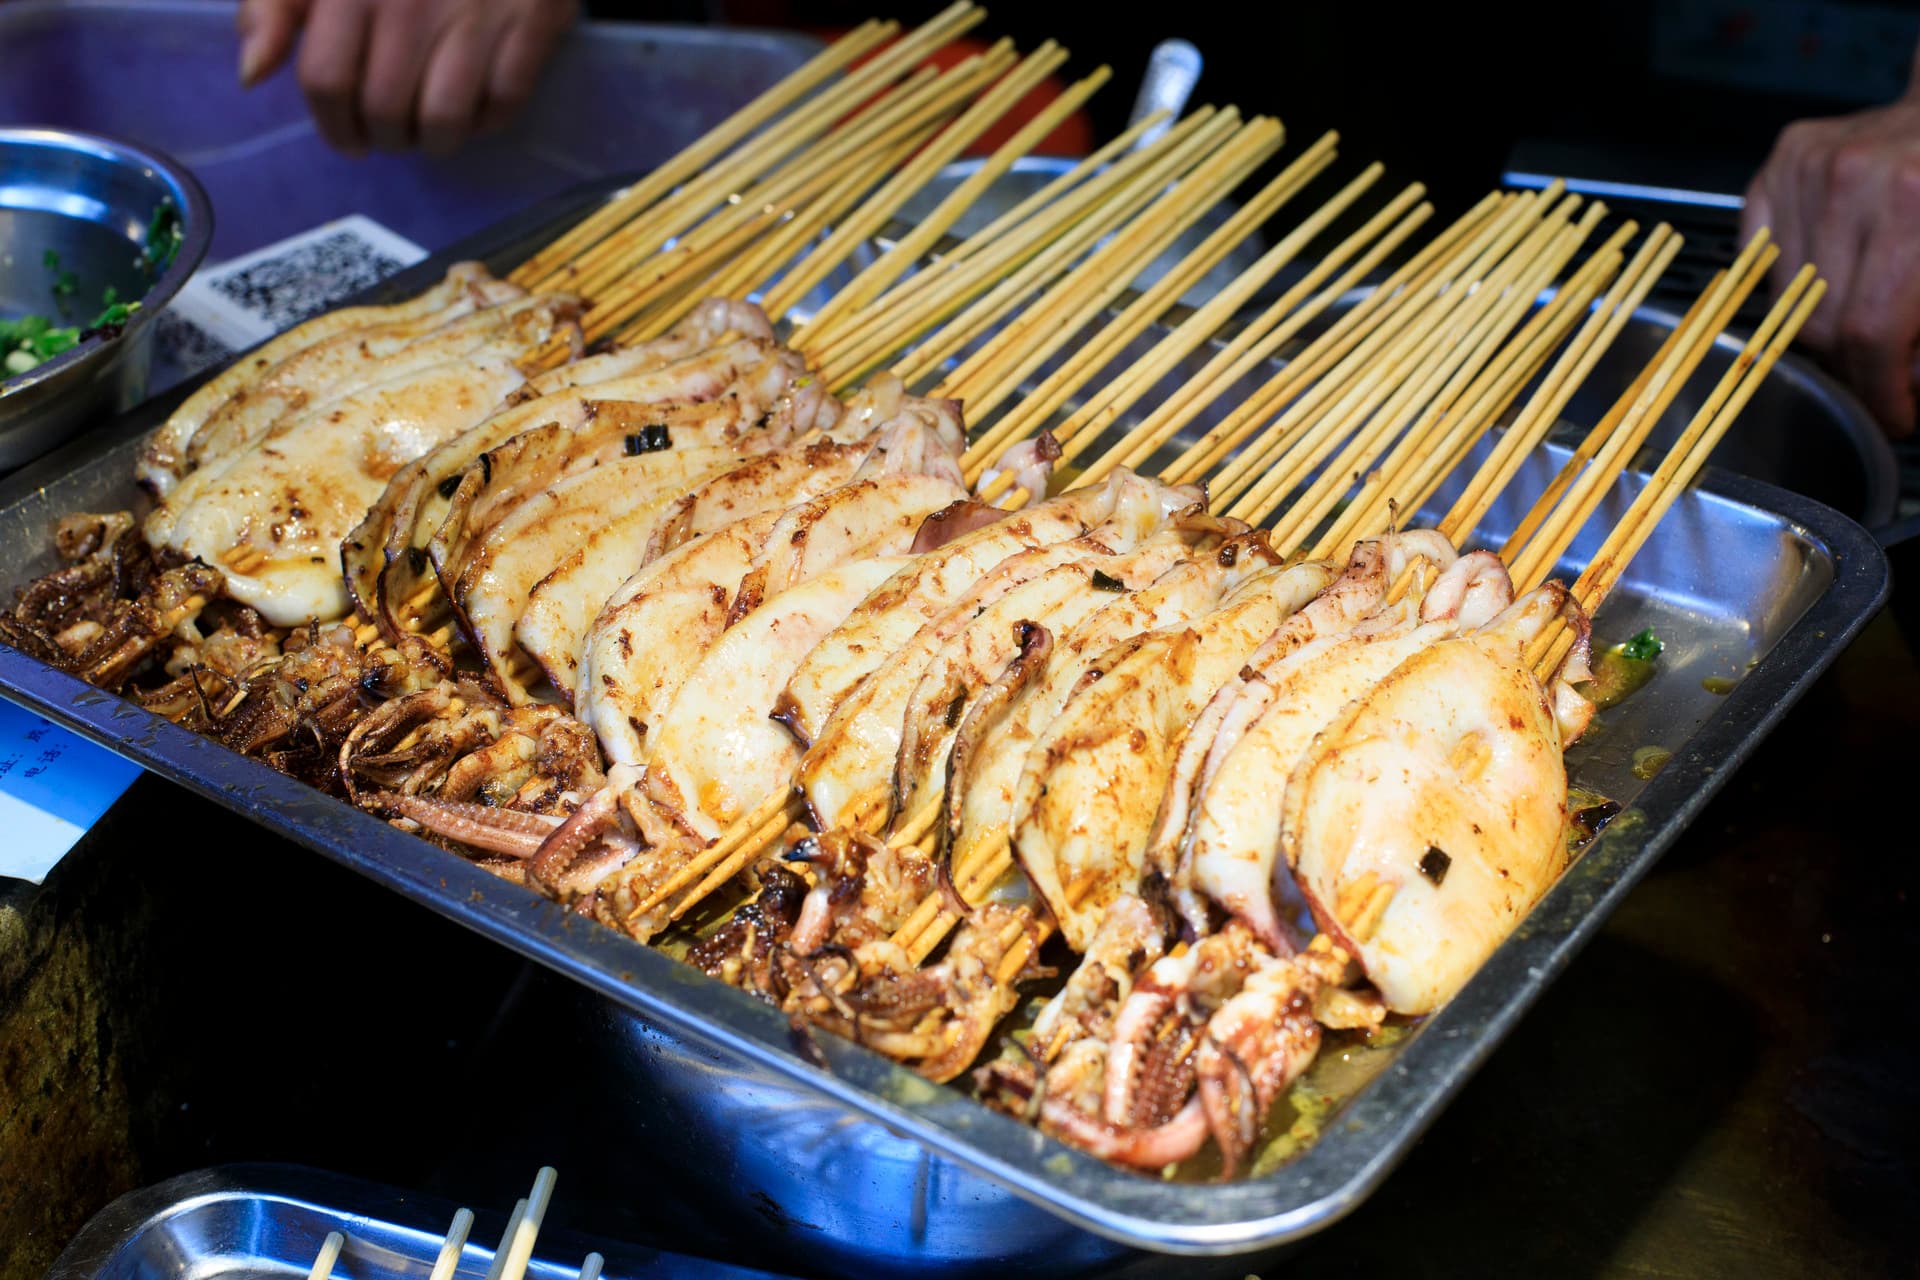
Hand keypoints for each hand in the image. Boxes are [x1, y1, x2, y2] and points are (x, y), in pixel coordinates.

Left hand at [236, 0, 578, 155]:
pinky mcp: (532, 23)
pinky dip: (488, 122)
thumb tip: (252, 74)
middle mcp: (408, 0)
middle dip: (385, 140)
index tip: (348, 138)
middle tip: (394, 135)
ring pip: (443, 120)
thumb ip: (274, 5)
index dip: (332, 125)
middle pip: (384, 111)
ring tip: (432, 130)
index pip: (325, 81)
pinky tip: (478, 108)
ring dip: (435, 142)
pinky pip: (503, 104)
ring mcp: (475, 14)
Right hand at [1742, 89, 1919, 437]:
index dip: (1880, 390)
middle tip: (1881, 372)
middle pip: (1819, 322)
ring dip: (1821, 323)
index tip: (1894, 414)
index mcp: (1913, 203)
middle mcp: (1852, 179)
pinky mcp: (1780, 163)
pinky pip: (1761, 254)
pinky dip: (1790, 279)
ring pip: (1785, 297)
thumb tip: (1903, 386)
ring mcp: (1807, 168)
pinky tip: (1829, 273)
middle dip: (1853, 364)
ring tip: (1860, 318)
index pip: (1869, 332)